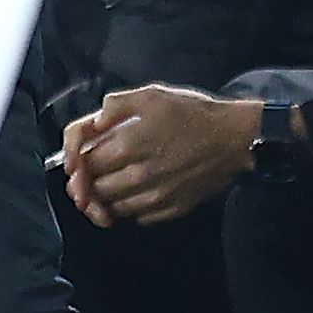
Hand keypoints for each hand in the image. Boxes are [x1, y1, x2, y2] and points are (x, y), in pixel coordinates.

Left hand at [60, 85, 259, 228]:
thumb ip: (115, 106)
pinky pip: (138, 217)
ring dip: (106, 198)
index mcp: (128, 145)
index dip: (77, 162)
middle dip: (89, 181)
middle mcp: (138, 175)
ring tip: (112, 183)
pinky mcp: (172, 208)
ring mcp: (156, 195)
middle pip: (94, 189)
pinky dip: (131, 208)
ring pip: (113, 207)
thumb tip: (94, 122)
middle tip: (92, 173)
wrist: (235, 137)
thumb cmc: (193, 113)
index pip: (85, 164)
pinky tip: (137, 193)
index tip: (78, 160)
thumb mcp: (151, 95)